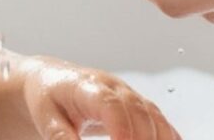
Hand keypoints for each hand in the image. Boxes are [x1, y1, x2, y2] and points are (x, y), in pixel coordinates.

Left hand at [22, 56, 180, 139]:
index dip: (121, 128)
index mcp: (85, 85)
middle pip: (138, 111)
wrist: (49, 79)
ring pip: (154, 115)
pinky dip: (167, 137)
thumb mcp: (47, 120)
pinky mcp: (136, 105)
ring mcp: (127, 94)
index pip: (110, 104)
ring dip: (157, 139)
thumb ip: (62, 138)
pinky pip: (159, 120)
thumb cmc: (47, 98)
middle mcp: (112, 86)